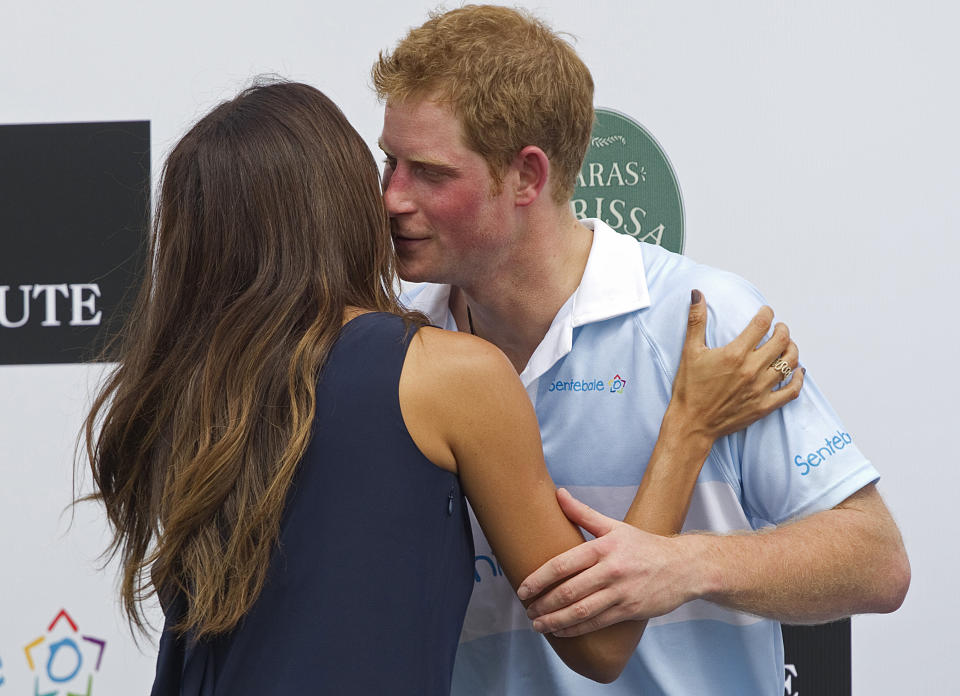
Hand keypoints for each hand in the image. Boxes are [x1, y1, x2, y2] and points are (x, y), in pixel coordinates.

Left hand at [517, 488, 693, 636]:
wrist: (683, 566)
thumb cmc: (644, 545)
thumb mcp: (615, 526)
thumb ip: (583, 514)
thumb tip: (558, 494)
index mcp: (604, 547)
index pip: (563, 564)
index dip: (539, 578)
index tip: (522, 589)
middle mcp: (611, 570)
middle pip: (569, 591)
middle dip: (543, 603)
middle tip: (527, 610)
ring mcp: (621, 592)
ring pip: (581, 611)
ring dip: (555, 620)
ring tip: (537, 624)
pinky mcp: (630, 610)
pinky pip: (596, 623)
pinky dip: (575, 629)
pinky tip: (561, 631)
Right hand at [667, 290, 802, 442]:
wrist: (691, 423)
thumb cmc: (689, 388)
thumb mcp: (690, 351)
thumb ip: (696, 321)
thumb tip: (697, 294)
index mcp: (735, 354)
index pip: (761, 324)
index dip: (767, 314)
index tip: (766, 312)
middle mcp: (751, 370)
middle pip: (781, 341)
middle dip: (783, 330)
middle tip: (779, 328)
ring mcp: (760, 389)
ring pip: (790, 363)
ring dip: (792, 350)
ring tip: (787, 346)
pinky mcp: (764, 406)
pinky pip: (791, 390)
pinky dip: (798, 379)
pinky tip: (797, 371)